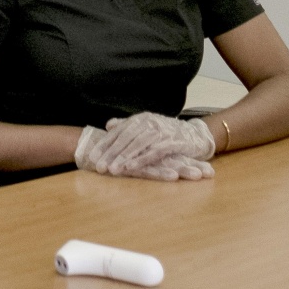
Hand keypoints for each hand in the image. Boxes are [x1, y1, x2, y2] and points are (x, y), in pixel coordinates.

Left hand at [86, 113, 215, 175]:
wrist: (196, 134)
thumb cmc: (168, 133)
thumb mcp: (147, 127)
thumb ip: (128, 125)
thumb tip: (109, 125)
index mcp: (140, 118)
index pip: (118, 132)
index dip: (105, 144)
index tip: (92, 157)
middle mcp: (149, 121)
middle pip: (125, 138)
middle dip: (111, 153)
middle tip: (98, 166)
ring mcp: (161, 130)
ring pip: (138, 144)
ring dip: (123, 157)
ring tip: (111, 169)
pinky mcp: (172, 141)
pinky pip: (154, 151)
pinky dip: (141, 159)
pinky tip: (131, 168)